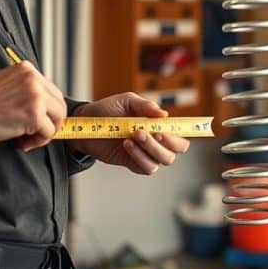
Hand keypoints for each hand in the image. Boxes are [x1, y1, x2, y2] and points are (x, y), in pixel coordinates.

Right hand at [0, 61, 66, 151]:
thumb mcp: (7, 84)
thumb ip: (26, 89)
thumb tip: (44, 108)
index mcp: (27, 69)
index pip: (51, 91)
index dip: (46, 110)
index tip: (35, 121)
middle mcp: (34, 79)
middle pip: (59, 104)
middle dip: (51, 122)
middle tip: (35, 133)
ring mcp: (36, 96)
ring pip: (58, 117)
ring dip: (46, 132)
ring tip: (28, 139)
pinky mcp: (34, 114)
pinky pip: (49, 132)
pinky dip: (39, 141)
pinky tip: (23, 142)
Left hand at [69, 92, 190, 174]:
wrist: (86, 123)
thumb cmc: (109, 109)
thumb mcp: (127, 101)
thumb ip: (146, 106)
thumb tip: (164, 114)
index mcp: (159, 126)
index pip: (180, 136)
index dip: (178, 136)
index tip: (164, 130)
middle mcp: (156, 141)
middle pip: (175, 151)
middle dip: (166, 144)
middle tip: (150, 133)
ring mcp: (145, 153)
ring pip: (161, 160)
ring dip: (150, 149)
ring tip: (133, 136)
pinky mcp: (132, 162)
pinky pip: (145, 167)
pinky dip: (138, 156)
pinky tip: (126, 144)